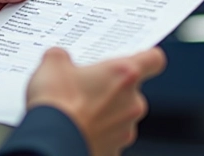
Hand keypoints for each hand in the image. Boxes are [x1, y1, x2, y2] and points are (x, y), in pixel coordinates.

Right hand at [26, 47, 166, 155]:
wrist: (50, 143)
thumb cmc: (57, 104)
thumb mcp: (53, 64)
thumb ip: (64, 57)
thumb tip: (60, 59)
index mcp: (125, 74)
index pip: (154, 59)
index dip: (146, 57)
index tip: (138, 57)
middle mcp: (133, 103)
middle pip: (131, 90)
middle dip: (111, 88)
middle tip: (85, 88)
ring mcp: (126, 130)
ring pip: (120, 116)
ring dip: (104, 112)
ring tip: (76, 110)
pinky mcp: (114, 151)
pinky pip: (109, 137)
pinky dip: (96, 134)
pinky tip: (76, 129)